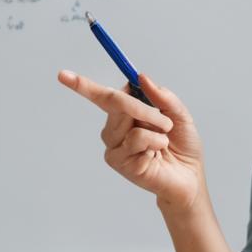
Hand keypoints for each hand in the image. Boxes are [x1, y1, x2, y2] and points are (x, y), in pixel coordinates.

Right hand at [57, 70, 203, 213]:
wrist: (188, 177)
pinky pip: (136, 138)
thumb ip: (161, 96)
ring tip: (164, 140)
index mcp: (126, 113)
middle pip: (116, 101)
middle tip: (166, 122)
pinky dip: (155, 141)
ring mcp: (114, 146)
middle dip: (145, 107)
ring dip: (155, 126)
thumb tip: (141, 77)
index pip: (103, 96)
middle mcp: (115, 128)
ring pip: (128, 120)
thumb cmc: (182, 145)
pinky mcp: (118, 162)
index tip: (63, 75)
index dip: (81, 85)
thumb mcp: (178, 114)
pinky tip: (156, 154)